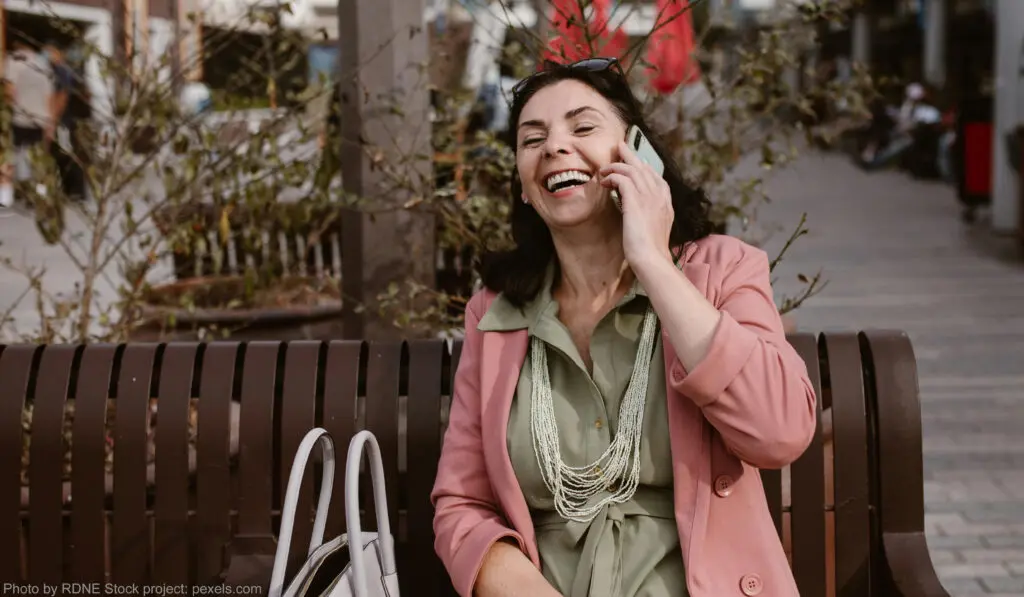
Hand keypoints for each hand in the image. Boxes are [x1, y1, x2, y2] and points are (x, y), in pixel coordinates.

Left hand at [599, 140, 673, 266]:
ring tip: (604, 169)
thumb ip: (650, 215)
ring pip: (632, 169)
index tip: (634, 164)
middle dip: (631, 155)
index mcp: (666, 202)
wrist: (651, 259)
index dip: (644, 167)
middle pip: (644, 167)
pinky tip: (604, 182)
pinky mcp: (635, 200)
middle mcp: (659, 195)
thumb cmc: (650, 250)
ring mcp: (649, 196)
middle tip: (619, 146)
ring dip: (616, 166)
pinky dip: (612, 177)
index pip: (656, 177)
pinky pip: (622, 178)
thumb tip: (639, 208)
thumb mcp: (654, 229)